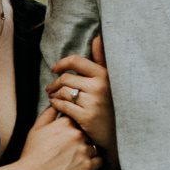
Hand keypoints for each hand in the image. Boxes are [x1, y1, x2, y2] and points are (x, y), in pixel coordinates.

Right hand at [16, 107, 101, 169]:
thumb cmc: (32, 155)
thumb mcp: (36, 129)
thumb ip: (49, 113)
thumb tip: (57, 104)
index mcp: (65, 124)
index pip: (78, 118)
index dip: (73, 126)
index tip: (68, 135)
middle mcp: (77, 135)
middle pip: (87, 132)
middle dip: (81, 138)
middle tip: (70, 149)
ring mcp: (84, 151)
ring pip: (94, 145)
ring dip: (88, 150)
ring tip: (74, 159)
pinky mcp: (88, 167)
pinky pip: (100, 160)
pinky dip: (94, 162)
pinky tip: (82, 166)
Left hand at [48, 32, 115, 160]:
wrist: (119, 132)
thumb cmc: (111, 103)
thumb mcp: (109, 80)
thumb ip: (101, 59)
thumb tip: (97, 37)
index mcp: (104, 74)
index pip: (76, 61)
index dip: (61, 64)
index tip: (54, 69)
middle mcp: (99, 86)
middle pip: (66, 78)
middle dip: (55, 83)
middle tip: (50, 88)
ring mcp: (93, 102)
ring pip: (63, 92)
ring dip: (54, 94)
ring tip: (52, 96)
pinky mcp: (87, 117)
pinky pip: (63, 106)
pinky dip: (56, 104)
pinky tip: (55, 105)